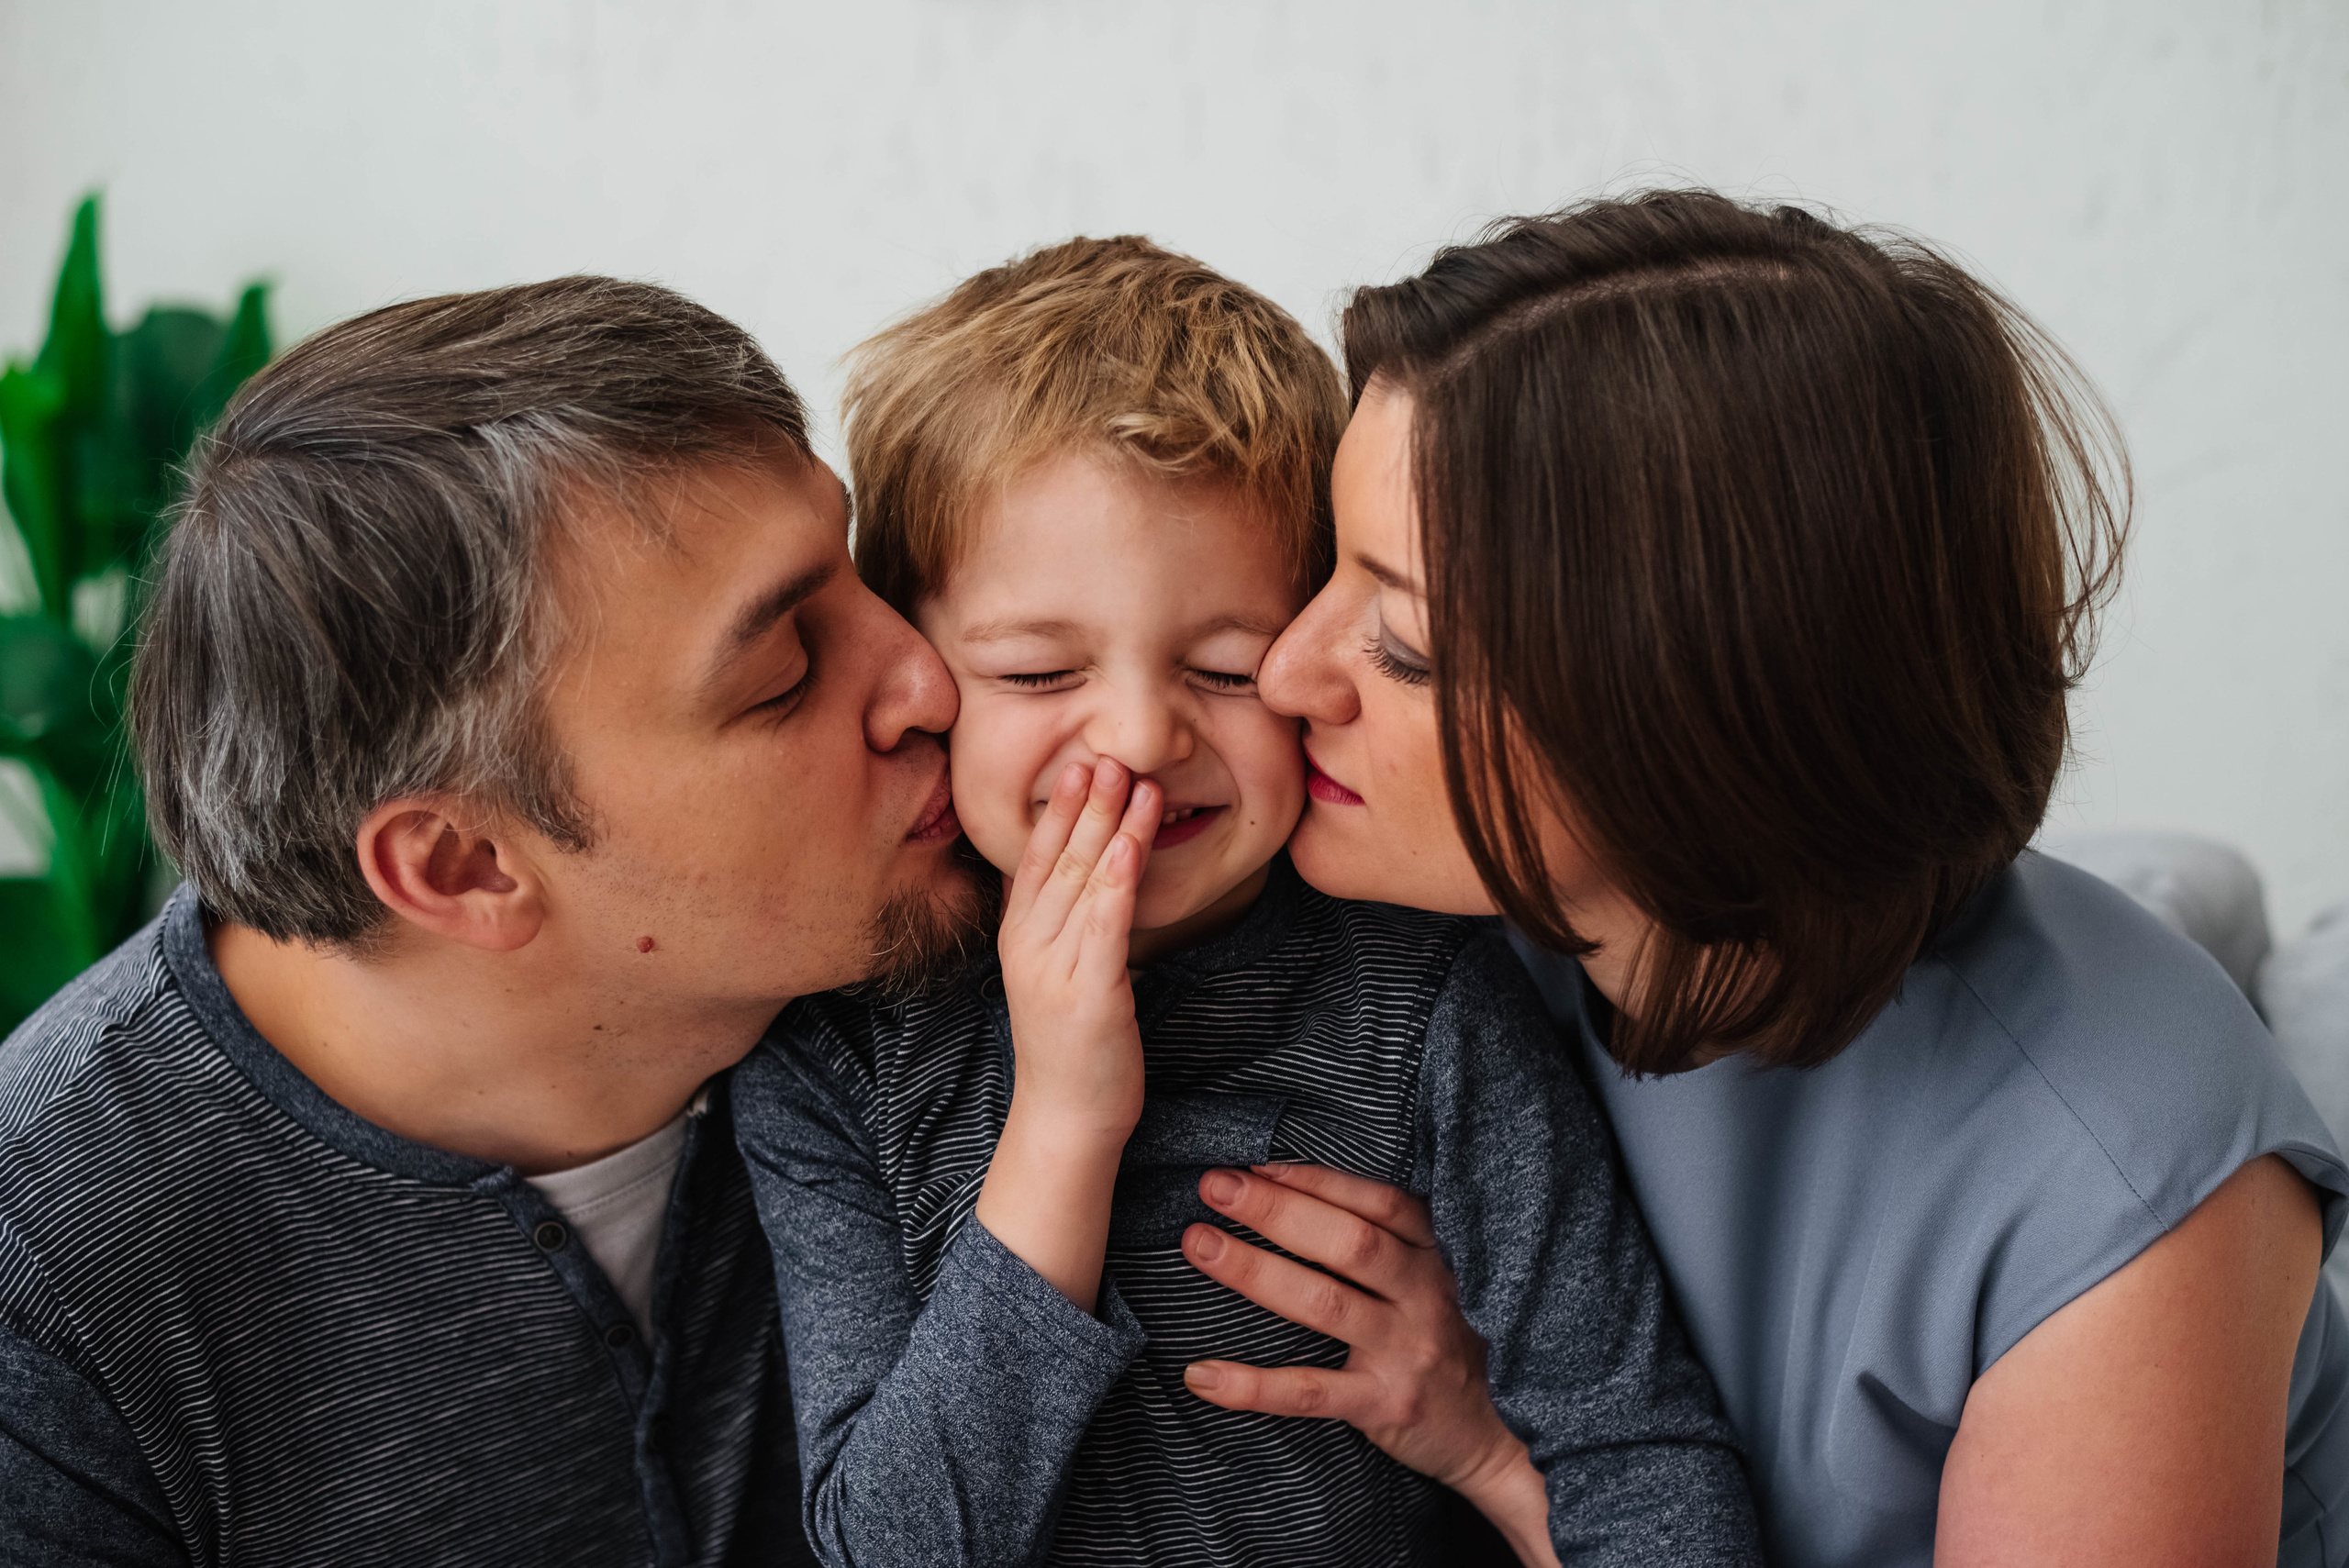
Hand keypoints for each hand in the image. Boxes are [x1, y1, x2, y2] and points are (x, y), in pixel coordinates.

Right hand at [995, 757, 1159, 1137]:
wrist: (1066, 1118)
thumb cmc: (1071, 1045)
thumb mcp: (1053, 973)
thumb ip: (1058, 924)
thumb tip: (1077, 874)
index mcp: (1017, 938)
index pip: (1032, 858)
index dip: (1056, 810)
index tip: (1077, 764)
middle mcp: (1028, 947)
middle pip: (1058, 860)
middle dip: (1087, 804)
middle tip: (1110, 755)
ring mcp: (1055, 971)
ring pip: (1084, 884)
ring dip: (1112, 828)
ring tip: (1136, 783)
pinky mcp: (1089, 995)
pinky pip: (1104, 927)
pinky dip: (1118, 882)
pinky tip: (1133, 846)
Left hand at [1178, 1163, 1557, 1566]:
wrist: (1500, 1436)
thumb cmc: (1452, 1342)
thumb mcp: (1439, 1279)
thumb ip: (1391, 1241)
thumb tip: (1296, 1190)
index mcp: (1437, 1256)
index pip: (1376, 1201)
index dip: (1314, 1179)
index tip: (1256, 1163)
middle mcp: (1427, 1295)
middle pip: (1348, 1241)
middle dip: (1277, 1209)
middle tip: (1214, 1186)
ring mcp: (1407, 1350)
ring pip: (1323, 1303)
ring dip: (1254, 1270)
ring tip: (1198, 1244)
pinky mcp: (1386, 1404)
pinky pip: (1308, 1392)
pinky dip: (1251, 1386)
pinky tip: (1201, 1374)